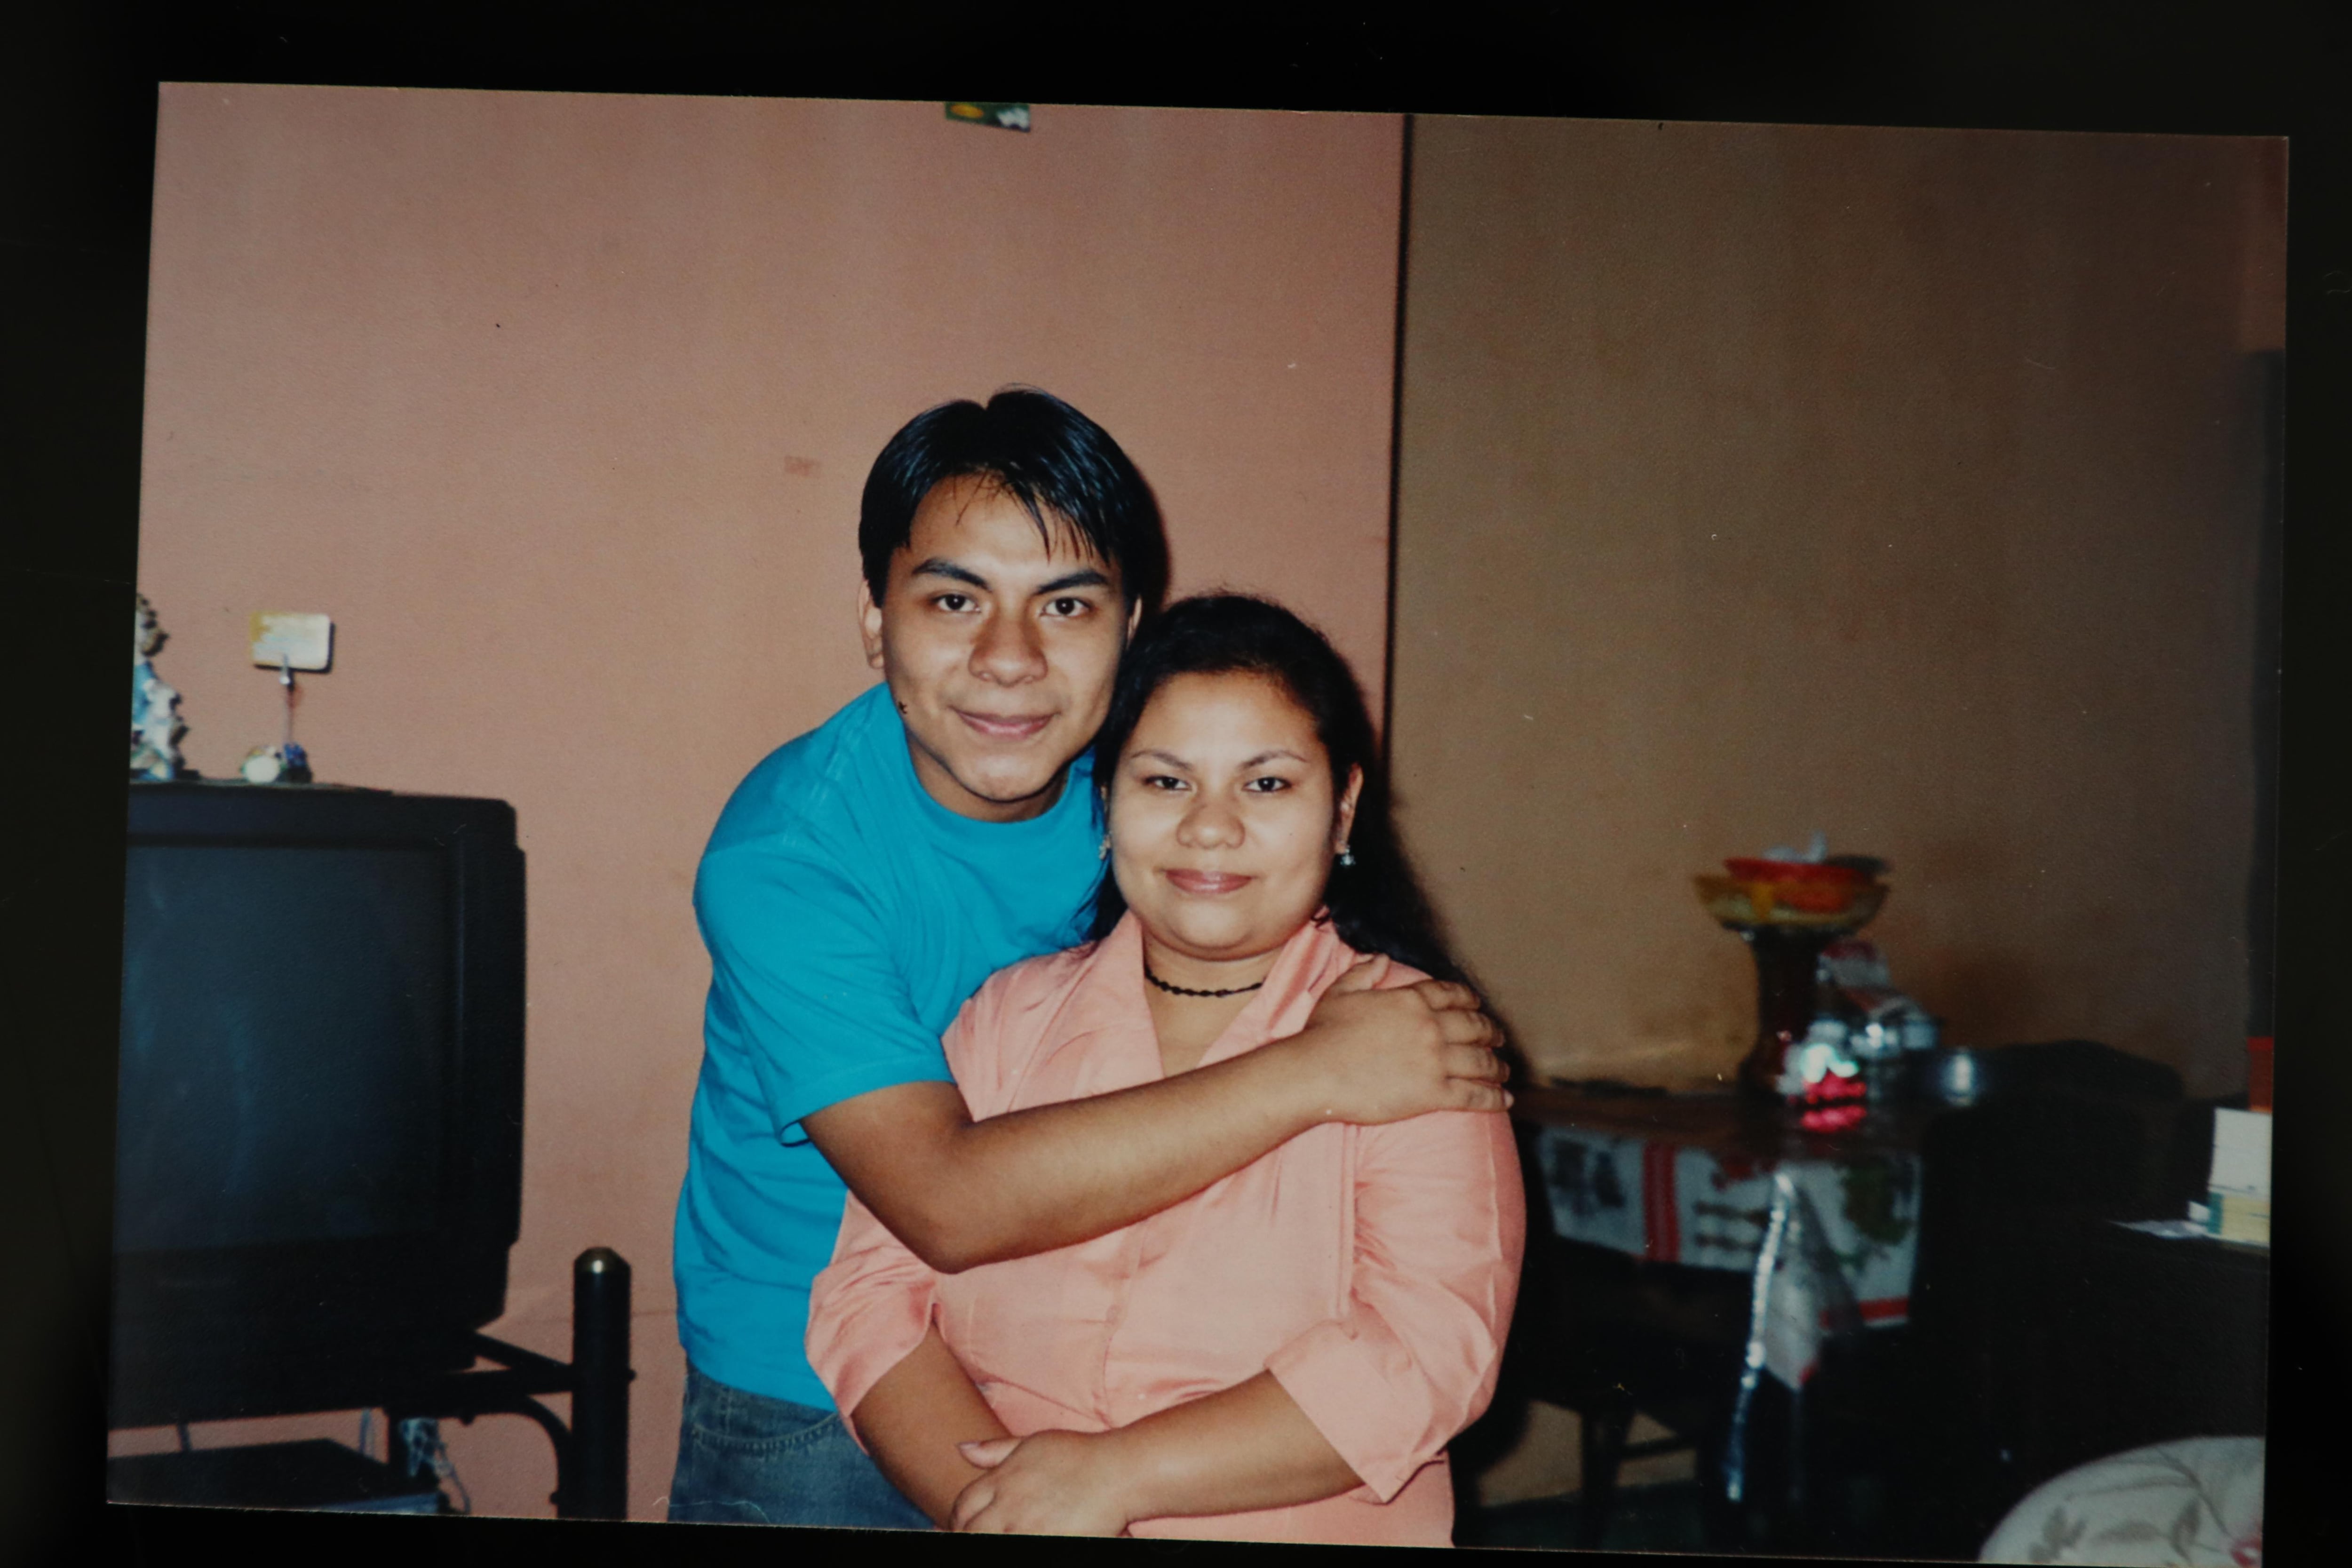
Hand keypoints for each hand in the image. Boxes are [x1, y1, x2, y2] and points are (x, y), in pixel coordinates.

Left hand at [950, 1430, 1134, 1535]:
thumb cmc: (1079, 1454)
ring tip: (1005, 1537)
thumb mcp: (1033, 1443)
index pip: (963, 1506)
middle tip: (979, 1536)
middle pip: (971, 1532)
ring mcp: (1025, 1530)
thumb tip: (962, 1448)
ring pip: (990, 1544)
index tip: (966, 1525)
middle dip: (969, 1534)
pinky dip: (1015, 1547)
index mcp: (1002, 1480)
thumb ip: (995, 1450)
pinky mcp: (1045, 1544)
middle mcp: (1008, 1507)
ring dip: (990, 1542)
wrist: (1117, 1473)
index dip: (960, 1519)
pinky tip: (1026, 1541)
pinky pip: (1018, 1551)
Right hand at [1286, 956, 1508, 1123]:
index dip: (1469, 999)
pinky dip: (1493, 1097)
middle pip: (1474, 1027)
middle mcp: (1430, 1027)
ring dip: (1497, 1066)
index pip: (1451, 994)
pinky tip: (1504, 1100)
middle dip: (1490, 1032)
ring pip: (1480, 1061)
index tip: (1477, 1005)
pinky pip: (1473, 1095)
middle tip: (1498, 1038)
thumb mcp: (1340, 993)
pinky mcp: (1433, 1093)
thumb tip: (1381, 958)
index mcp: (1410, 1000)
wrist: (1315, 1073)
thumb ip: (1363, 972)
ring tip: (1504, 1071)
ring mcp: (1435, 1061)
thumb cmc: (1322, 1034)